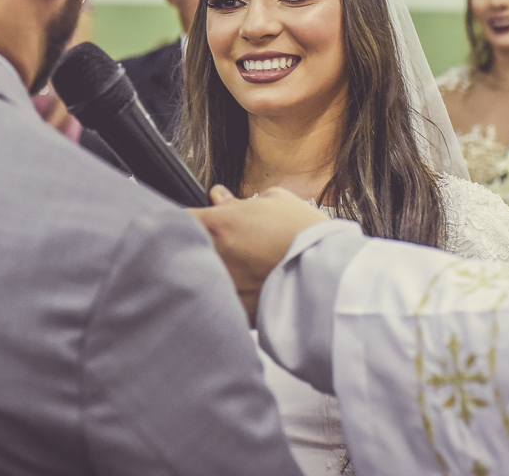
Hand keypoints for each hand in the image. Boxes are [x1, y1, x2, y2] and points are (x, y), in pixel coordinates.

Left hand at [192, 185, 328, 323]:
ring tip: (244, 269)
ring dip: (213, 271)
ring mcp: (221, 287)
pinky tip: (253, 290)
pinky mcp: (235, 312)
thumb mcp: (277, 201)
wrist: (329, 276)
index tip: (194, 222)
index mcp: (218, 225)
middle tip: (224, 245)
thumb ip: (240, 200)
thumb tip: (220, 197)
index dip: (185, 219)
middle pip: (186, 250)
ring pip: (201, 278)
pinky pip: (222, 301)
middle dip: (198, 245)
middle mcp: (213, 256)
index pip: (179, 218)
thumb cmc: (307, 236)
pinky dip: (232, 296)